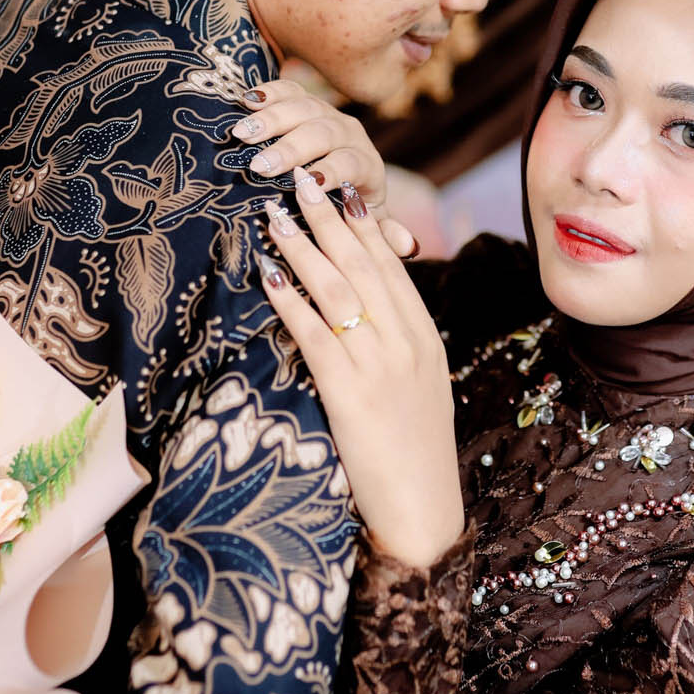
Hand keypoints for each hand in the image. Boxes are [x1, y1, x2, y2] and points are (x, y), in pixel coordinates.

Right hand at [228, 80, 418, 258]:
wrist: (348, 175)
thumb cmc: (353, 209)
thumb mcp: (369, 223)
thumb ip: (383, 233)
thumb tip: (409, 247)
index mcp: (366, 164)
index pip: (349, 162)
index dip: (330, 170)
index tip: (305, 181)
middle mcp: (349, 134)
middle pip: (322, 132)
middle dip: (291, 148)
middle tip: (260, 165)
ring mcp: (327, 114)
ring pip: (303, 107)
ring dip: (271, 119)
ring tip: (242, 134)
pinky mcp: (306, 101)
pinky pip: (288, 90)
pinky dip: (268, 92)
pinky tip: (245, 99)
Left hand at [258, 167, 463, 570]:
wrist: (423, 512)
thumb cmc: (414, 455)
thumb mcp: (419, 389)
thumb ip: (400, 347)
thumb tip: (371, 312)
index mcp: (425, 338)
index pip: (392, 267)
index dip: (363, 225)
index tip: (340, 191)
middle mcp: (406, 343)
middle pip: (363, 266)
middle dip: (328, 219)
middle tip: (300, 181)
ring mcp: (381, 366)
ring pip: (337, 291)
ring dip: (303, 248)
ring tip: (275, 216)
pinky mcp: (350, 393)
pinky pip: (315, 335)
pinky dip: (290, 301)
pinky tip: (268, 277)